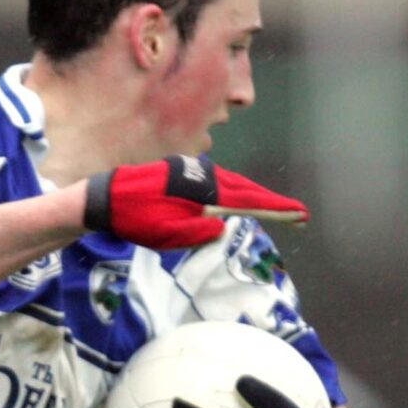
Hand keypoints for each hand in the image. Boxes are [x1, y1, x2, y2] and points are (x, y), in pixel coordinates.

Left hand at [83, 155, 307, 248]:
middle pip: (247, 189)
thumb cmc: (136, 219)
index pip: (249, 200)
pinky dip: (237, 191)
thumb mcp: (166, 235)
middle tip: (299, 215)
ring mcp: (194, 172)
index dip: (277, 208)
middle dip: (274, 202)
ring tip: (277, 209)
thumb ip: (198, 232)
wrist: (107, 197)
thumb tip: (223, 227)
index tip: (300, 214)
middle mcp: (203, 176)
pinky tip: (241, 198)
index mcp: (203, 190)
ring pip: (234, 184)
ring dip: (256, 196)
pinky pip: (220, 182)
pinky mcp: (185, 173)